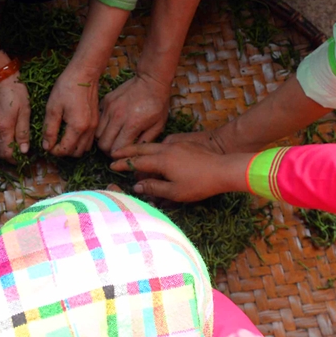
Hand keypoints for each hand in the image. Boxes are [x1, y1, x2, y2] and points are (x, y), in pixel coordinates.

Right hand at [0, 74, 30, 159]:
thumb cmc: (14, 90)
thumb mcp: (25, 109)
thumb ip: (23, 131)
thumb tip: (24, 150)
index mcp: (3, 128)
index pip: (6, 154)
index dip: (14, 160)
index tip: (22, 158)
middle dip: (5, 158)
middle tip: (15, 153)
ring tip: (8, 146)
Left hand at [43, 63, 97, 156]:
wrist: (84, 74)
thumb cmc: (66, 87)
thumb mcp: (53, 108)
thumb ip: (49, 129)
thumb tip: (46, 146)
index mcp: (77, 127)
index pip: (64, 150)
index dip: (53, 151)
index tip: (46, 144)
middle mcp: (89, 130)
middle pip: (76, 153)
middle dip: (63, 151)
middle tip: (53, 142)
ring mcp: (95, 126)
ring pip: (84, 148)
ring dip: (73, 148)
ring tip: (61, 138)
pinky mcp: (96, 122)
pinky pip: (89, 140)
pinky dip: (80, 142)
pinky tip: (71, 133)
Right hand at [96, 73, 172, 153]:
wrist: (151, 80)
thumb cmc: (158, 103)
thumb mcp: (158, 125)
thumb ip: (146, 141)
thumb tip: (134, 152)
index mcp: (132, 124)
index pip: (116, 149)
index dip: (118, 156)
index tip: (122, 155)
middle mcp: (118, 117)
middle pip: (103, 144)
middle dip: (108, 150)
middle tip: (115, 149)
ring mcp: (110, 108)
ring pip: (97, 133)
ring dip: (104, 138)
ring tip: (112, 138)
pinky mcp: (106, 101)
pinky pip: (98, 120)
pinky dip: (102, 126)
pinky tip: (111, 125)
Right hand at [110, 141, 250, 202]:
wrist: (224, 169)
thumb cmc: (199, 184)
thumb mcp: (175, 192)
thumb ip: (154, 188)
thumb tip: (137, 185)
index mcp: (162, 160)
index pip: (137, 161)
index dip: (123, 164)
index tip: (111, 165)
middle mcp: (166, 149)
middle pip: (142, 148)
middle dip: (127, 150)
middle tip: (114, 152)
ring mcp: (177, 145)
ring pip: (153, 145)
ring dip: (140, 149)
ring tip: (132, 154)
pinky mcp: (186, 144)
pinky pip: (164, 145)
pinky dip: (154, 149)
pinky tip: (156, 154)